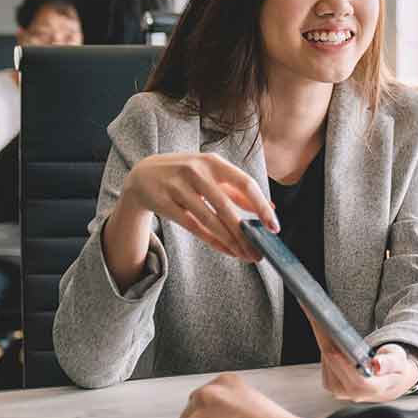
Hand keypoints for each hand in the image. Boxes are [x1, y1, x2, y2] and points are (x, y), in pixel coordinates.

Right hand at [123, 152, 278, 260]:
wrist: (143, 174)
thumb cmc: (186, 174)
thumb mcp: (211, 174)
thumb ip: (238, 190)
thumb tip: (271, 206)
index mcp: (213, 162)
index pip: (244, 183)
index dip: (261, 206)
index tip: (274, 226)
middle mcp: (195, 171)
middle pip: (226, 207)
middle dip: (245, 233)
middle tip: (260, 251)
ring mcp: (177, 187)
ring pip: (209, 220)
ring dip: (230, 241)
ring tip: (246, 255)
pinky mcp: (163, 203)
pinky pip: (193, 226)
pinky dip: (212, 240)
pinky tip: (227, 251)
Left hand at [310, 320, 417, 401]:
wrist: (391, 379)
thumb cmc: (397, 367)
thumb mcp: (398, 360)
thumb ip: (389, 362)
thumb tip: (377, 365)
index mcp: (375, 389)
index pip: (357, 383)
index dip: (344, 368)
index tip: (334, 351)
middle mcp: (356, 395)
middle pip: (336, 375)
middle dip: (328, 350)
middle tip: (321, 327)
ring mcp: (343, 392)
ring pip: (328, 372)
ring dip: (324, 347)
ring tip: (321, 325)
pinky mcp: (334, 386)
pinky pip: (325, 370)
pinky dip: (324, 351)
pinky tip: (324, 334)